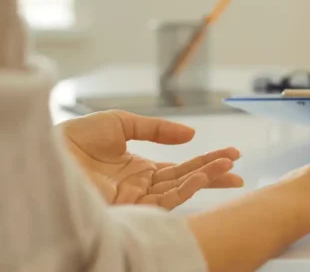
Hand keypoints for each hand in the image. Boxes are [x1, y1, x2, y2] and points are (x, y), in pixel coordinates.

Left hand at [59, 110, 243, 208]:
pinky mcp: (129, 208)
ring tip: (228, 169)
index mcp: (140, 168)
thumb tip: (191, 135)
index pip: (181, 168)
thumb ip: (157, 129)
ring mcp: (136, 199)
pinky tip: (201, 177)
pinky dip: (185, 190)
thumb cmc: (75, 138)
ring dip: (205, 179)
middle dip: (214, 174)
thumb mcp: (121, 122)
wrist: (49, 152)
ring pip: (180, 191)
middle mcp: (142, 186)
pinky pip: (164, 200)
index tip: (232, 155)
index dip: (207, 160)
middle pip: (187, 181)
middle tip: (239, 169)